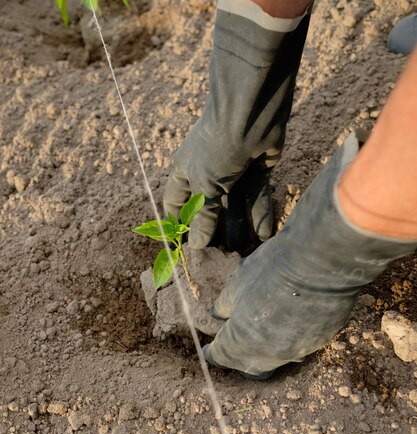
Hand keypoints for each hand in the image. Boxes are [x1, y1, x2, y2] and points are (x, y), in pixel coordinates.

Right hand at [163, 3, 310, 249]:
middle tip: (219, 257)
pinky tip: (265, 235)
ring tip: (243, 252)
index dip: (178, 226)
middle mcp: (208, 173)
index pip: (176, 204)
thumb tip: (195, 245)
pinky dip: (260, 214)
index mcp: (185, 172)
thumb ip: (203, 217)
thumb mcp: (206, 187)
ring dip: (239, 228)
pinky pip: (257, 197)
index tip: (182, 250)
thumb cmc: (217, 148)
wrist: (250, 115)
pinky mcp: (257, 170)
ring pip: (235, 206)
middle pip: (209, 210)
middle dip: (214, 232)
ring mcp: (233, 172)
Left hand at [203, 132, 416, 378]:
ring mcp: (296, 351)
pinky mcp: (319, 342)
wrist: (322, 264)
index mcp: (241, 342)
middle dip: (239, 358)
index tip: (209, 348)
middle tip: (234, 344)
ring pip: (276, 360)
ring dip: (266, 350)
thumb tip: (218, 316)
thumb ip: (225, 305)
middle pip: (249, 366)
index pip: (221, 357)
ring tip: (262, 333)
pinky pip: (299, 348)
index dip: (213, 352)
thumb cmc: (272, 270)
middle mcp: (268, 355)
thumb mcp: (238, 283)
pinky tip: (290, 322)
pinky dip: (289, 340)